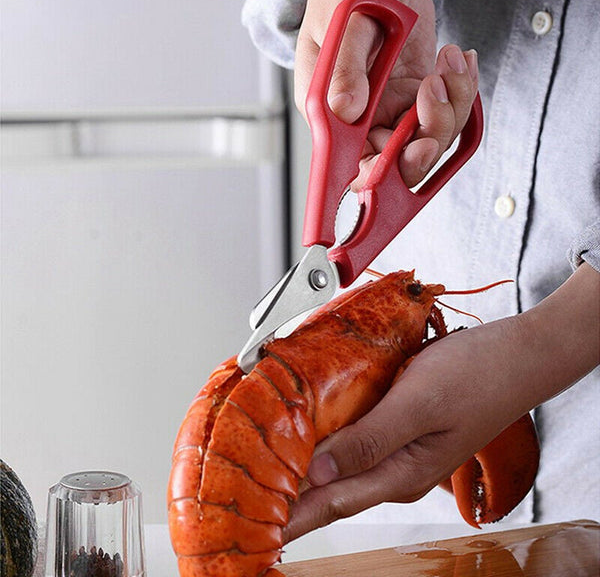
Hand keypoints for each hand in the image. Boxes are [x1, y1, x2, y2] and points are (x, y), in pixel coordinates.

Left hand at [283, 263, 599, 541]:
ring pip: (340, 468)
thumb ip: (369, 440)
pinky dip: (327, 445)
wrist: (513, 354)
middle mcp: (396, 469)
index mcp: (401, 473)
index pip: (332, 503)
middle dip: (290, 501)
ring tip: (268, 476)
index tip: (256, 529)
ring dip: (305, 474)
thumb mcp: (418, 404)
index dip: (292, 518)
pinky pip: (354, 444)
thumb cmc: (476, 376)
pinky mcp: (399, 428)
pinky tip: (309, 439)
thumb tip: (319, 473)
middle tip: (250, 506)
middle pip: (332, 491)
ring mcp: (399, 450)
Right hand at [294, 0, 478, 189]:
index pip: (349, 163)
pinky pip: (447, 114)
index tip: (407, 152)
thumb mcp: (345, 21)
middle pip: (397, 162)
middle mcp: (361, 119)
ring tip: (449, 62)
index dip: (377, 172)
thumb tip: (347, 110)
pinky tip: (457, 61)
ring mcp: (391, 109)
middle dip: (425, 139)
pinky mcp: (417, 96)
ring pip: (429, 140)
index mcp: (330, 112)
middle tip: (434, 97)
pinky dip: (462, 92)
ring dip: (450, 107)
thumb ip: (346, 67)